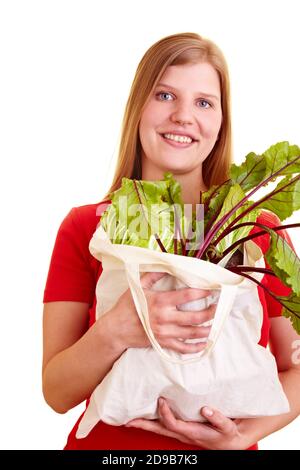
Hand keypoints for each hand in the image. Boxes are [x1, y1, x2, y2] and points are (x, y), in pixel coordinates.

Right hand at [108, 272, 215, 353]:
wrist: (116, 329)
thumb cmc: (127, 306)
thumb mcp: (138, 286)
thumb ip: (153, 274)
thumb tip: (168, 264)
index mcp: (160, 302)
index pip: (188, 296)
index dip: (203, 292)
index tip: (212, 289)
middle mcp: (165, 318)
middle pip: (195, 317)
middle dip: (211, 312)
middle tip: (218, 307)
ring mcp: (165, 333)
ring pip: (192, 333)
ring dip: (208, 329)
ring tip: (216, 324)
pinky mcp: (163, 344)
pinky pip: (183, 348)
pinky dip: (195, 348)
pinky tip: (204, 344)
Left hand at [125, 398, 250, 449]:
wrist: (230, 443)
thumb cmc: (227, 435)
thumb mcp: (227, 428)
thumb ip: (218, 419)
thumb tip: (206, 409)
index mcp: (192, 432)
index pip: (172, 424)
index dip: (165, 413)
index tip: (161, 400)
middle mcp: (183, 434)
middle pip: (159, 430)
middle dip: (143, 425)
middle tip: (128, 420)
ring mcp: (181, 433)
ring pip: (160, 429)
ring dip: (146, 423)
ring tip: (132, 418)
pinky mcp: (182, 430)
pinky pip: (164, 426)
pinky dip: (154, 421)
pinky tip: (148, 415)